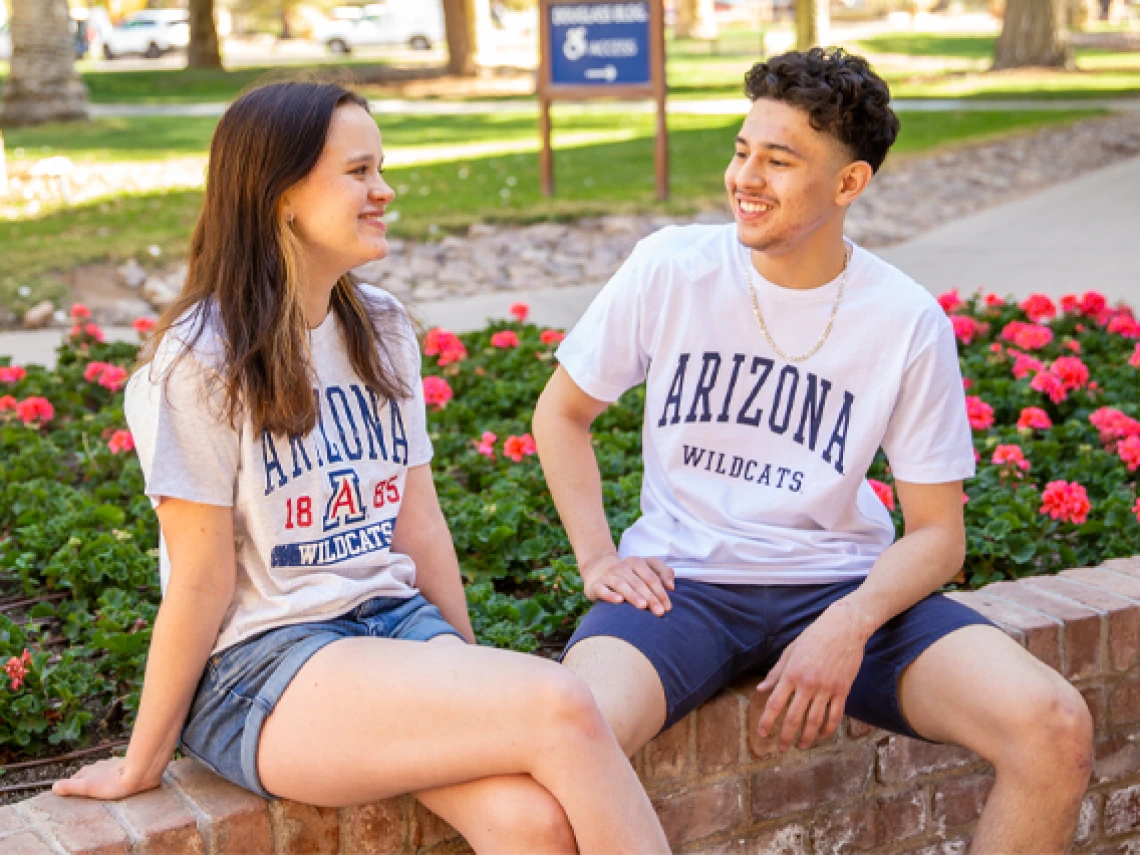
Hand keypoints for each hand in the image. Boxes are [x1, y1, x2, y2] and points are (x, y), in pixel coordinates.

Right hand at [52, 757, 161, 800]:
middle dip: (86, 781)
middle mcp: (100, 765)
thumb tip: (53, 787)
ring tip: (100, 788)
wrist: (140, 772)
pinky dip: (115, 777)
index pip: (75, 778)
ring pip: (103, 771)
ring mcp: (114, 765)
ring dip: (101, 778)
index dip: (71, 785)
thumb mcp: (88, 787)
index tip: (67, 792)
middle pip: (89, 773)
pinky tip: (119, 782)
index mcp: (89, 770)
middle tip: (83, 791)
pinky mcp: (128, 767)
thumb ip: (71, 787)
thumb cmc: (113, 782)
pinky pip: (118, 772)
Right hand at [581, 554, 674, 616]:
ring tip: (643, 606)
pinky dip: (610, 595)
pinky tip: (619, 601)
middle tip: (659, 612)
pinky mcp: (596, 584)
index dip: (660, 592)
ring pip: (622, 585)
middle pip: (639, 583)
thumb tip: (672, 587)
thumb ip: (663, 572)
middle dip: (650, 598)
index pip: (651, 577)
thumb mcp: (646, 566)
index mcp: (636, 562)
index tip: (668, 607)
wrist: (597, 566)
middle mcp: (622, 567)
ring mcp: (608, 575)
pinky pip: (603, 589)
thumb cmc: (629, 572)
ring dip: (633, 596)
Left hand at [755, 600, 871, 750]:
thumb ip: (775, 673)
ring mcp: (826, 688)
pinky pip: (835, 715)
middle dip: (785, 736)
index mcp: (792, 673)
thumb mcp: (790, 651)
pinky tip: (822, 735)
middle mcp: (807, 683)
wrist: (844, 628)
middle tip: (780, 748)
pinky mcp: (842, 690)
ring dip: (807, 737)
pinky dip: (828, 728)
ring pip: (815, 721)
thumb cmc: (813, 637)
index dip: (767, 721)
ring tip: (801, 746)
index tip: (762, 734)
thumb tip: (760, 690)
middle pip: (794, 717)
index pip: (775, 703)